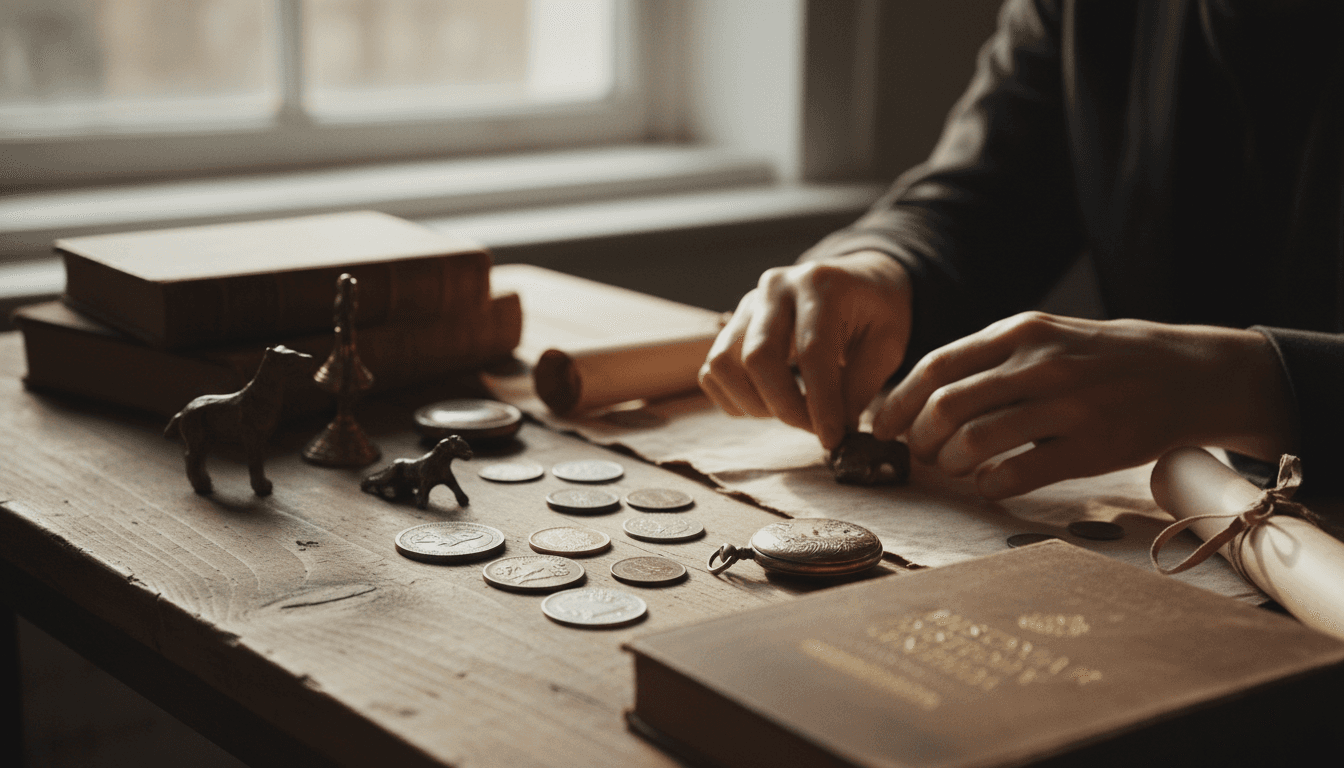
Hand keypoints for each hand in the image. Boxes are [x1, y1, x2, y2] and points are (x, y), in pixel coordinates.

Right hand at [699, 251, 912, 449]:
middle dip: (785, 407)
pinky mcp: (731, 324)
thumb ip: (860, 386)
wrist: (856, 283)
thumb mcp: (887, 345)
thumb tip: (836, 432)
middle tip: (813, 429)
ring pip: (724, 363)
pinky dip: (734, 398)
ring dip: (754, 403)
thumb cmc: (876, 314)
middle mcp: (776, 287)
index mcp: (821, 284)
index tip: (832, 438)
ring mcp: (747, 304)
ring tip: (788, 411)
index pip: (812, 350)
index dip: (821, 402)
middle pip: (758, 356)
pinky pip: (713, 370)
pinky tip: (768, 402)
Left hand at [872, 312, 1296, 498]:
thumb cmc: (1101, 360)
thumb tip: (921, 396)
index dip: (899, 402)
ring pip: (975, 442)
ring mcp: (1068, 405)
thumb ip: (990, 360)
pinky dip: (989, 485)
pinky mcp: (1091, 447)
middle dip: (920, 438)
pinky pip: (1016, 473)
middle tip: (922, 454)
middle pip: (946, 407)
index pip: (937, 366)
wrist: (1188, 374)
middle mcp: (1040, 364)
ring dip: (951, 464)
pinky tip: (989, 485)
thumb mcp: (1046, 338)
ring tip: (955, 469)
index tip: (882, 427)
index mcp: (1021, 332)